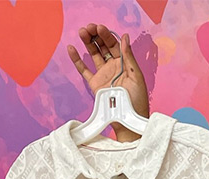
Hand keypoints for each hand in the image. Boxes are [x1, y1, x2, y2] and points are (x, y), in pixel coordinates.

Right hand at [67, 24, 148, 141]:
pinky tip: (71, 48)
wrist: (128, 120)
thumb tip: (125, 37)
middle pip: (103, 46)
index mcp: (124, 64)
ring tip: (82, 32)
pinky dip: (77, 59)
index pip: (114, 45)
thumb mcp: (136, 77)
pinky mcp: (94, 84)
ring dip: (87, 42)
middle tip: (89, 27)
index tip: (100, 28)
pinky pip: (83, 69)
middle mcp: (113, 67)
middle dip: (96, 36)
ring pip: (93, 54)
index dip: (107, 35)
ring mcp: (103, 74)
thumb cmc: (137, 101)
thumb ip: (129, 57)